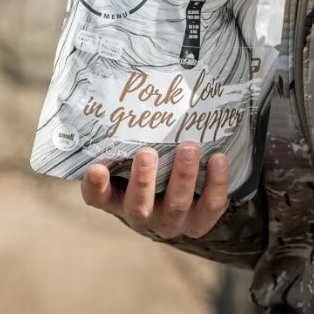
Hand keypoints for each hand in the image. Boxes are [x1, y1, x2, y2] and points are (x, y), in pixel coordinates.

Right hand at [81, 141, 230, 238]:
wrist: (183, 198)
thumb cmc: (151, 169)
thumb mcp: (133, 159)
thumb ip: (128, 141)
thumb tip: (130, 92)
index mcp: (118, 199)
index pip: (98, 198)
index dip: (95, 187)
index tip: (95, 169)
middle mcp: (142, 215)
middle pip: (138, 207)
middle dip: (143, 181)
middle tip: (146, 153)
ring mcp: (172, 221)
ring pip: (177, 205)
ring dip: (182, 176)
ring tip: (188, 148)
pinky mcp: (200, 222)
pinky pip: (210, 206)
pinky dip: (216, 182)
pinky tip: (218, 158)